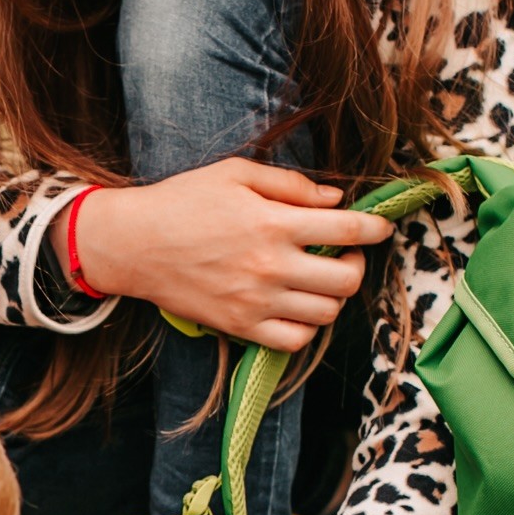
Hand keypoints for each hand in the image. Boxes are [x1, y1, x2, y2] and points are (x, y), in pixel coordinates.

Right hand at [65, 161, 391, 349]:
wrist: (133, 244)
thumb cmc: (182, 201)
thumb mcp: (236, 173)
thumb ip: (290, 185)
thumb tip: (335, 200)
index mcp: (274, 223)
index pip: (347, 230)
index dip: (375, 228)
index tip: (380, 226)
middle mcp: (271, 267)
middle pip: (347, 280)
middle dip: (356, 264)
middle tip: (345, 253)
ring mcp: (256, 301)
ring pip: (326, 313)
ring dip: (333, 295)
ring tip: (319, 279)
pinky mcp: (240, 326)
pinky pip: (295, 340)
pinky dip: (307, 326)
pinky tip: (297, 306)